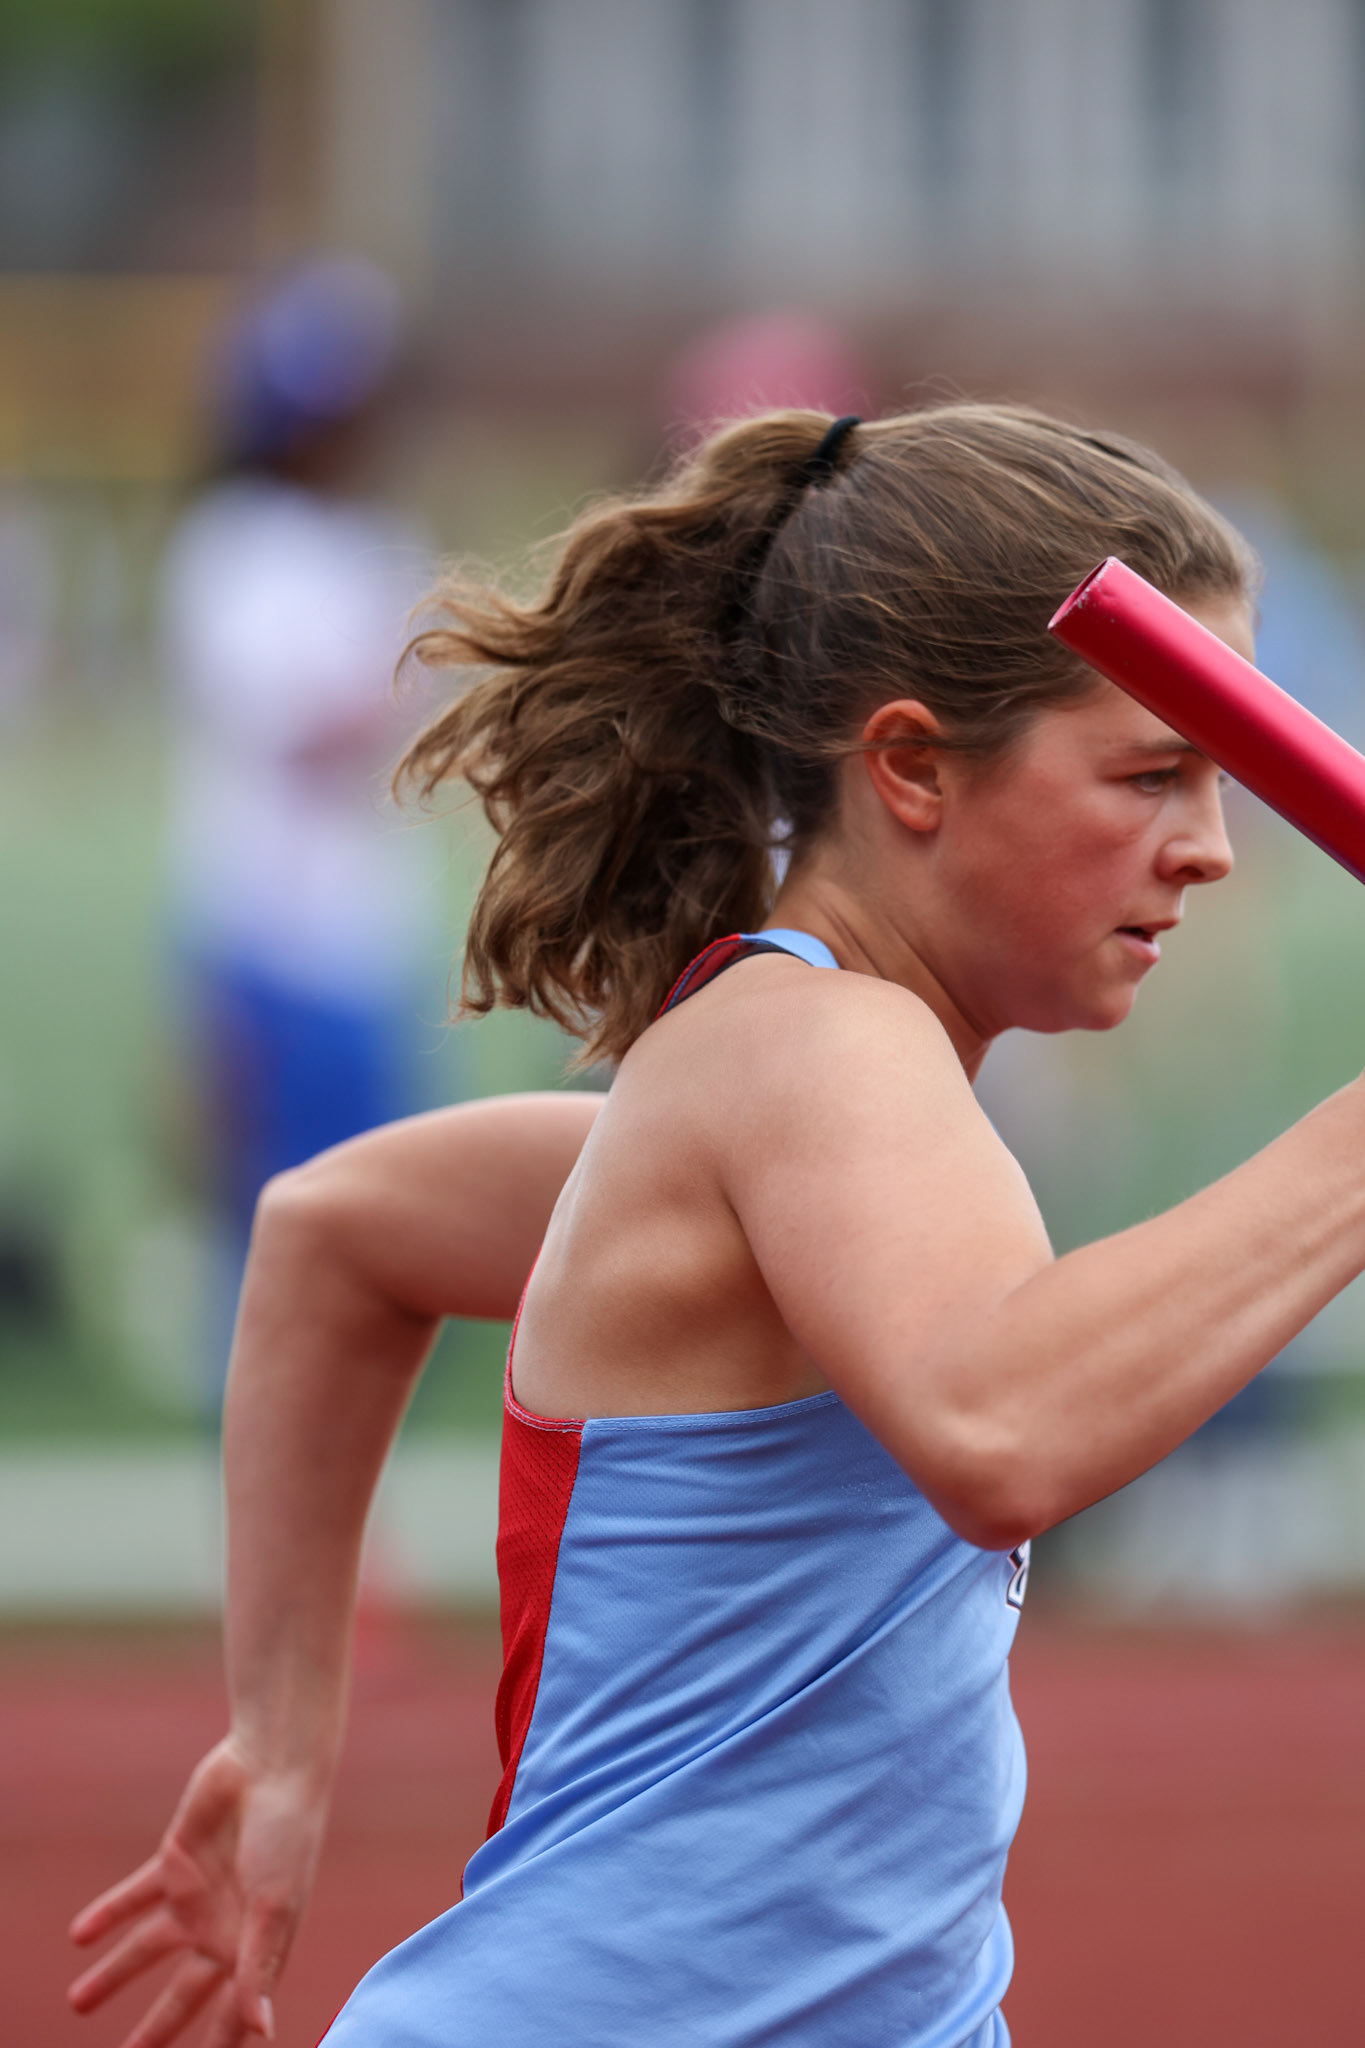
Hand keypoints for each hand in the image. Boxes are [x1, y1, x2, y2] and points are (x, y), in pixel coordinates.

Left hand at [68, 1735, 329, 2047]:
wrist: (272, 1764)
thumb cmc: (289, 1835)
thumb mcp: (274, 1907)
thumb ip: (259, 1967)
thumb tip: (260, 2031)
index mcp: (257, 1947)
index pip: (231, 2014)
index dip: (217, 2046)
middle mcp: (224, 1929)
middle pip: (182, 1993)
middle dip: (155, 2029)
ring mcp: (197, 1896)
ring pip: (146, 1949)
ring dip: (112, 1973)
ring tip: (77, 2000)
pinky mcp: (174, 1863)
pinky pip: (133, 1898)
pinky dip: (107, 1914)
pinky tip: (80, 1934)